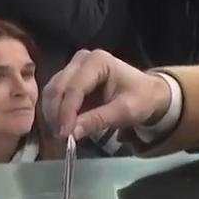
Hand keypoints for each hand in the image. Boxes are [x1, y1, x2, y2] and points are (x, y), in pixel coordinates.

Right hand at [41, 48, 172, 138]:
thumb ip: (98, 120)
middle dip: (57, 115)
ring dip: (53, 115)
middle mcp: (81, 60)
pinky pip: (54, 96)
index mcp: (98, 61)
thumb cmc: (140, 99)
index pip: (75, 88)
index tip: (65, 135)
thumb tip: (71, 134)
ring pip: (52, 91)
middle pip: (58, 87)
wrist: (146, 94)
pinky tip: (61, 127)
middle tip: (61, 138)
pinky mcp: (69, 79)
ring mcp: (73, 68)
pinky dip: (55, 112)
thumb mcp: (124, 111)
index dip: (67, 112)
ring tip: (62, 135)